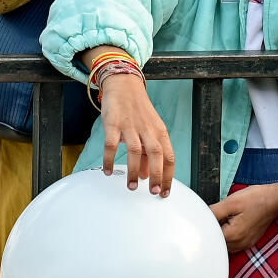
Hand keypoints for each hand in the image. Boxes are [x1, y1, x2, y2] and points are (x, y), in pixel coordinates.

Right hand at [98, 73, 174, 195]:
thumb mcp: (149, 130)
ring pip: (135, 151)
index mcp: (159, 132)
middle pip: (157, 154)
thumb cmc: (138, 111)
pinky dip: (110, 159)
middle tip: (153, 192)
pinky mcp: (114, 124)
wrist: (124, 85)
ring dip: (134, 171)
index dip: (168, 176)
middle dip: (157, 175)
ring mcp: (131, 126)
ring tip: (131, 187)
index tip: (164, 192)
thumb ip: (149, 153)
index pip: (169, 157)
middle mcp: (147, 130)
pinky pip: (112, 144)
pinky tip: (108, 171)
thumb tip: (148, 176)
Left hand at [211, 185, 277, 252]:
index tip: (208, 216)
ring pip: (225, 245)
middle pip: (217, 243)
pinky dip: (229, 236)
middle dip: (214, 230)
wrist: (276, 199)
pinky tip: (232, 223)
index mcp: (233, 235)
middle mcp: (239, 244)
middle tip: (218, 215)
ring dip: (222, 234)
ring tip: (225, 219)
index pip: (211, 236)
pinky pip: (234, 244)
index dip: (207, 226)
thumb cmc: (255, 199)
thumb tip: (202, 216)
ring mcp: (245, 244)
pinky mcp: (249, 241)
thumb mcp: (231, 202)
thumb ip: (213, 211)